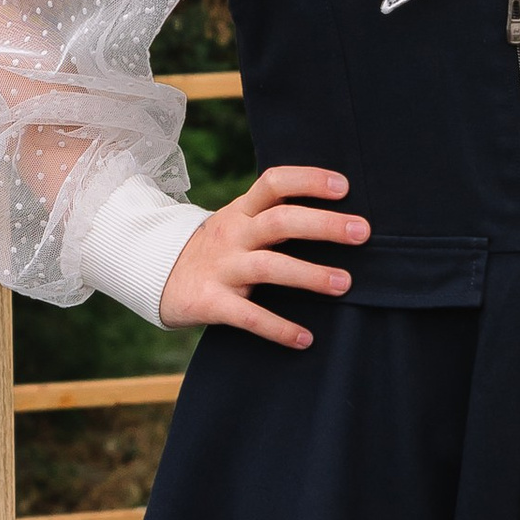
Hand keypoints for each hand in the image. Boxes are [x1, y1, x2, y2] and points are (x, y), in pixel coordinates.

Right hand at [158, 164, 369, 348]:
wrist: (156, 277)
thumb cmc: (218, 250)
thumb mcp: (238, 223)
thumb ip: (275, 216)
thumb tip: (339, 216)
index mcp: (242, 211)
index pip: (274, 182)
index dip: (308, 180)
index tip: (344, 186)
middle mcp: (233, 234)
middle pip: (280, 221)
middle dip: (324, 225)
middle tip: (362, 233)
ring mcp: (222, 268)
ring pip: (269, 267)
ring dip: (309, 275)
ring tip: (344, 284)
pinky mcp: (211, 302)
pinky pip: (248, 316)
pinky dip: (278, 328)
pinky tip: (304, 339)